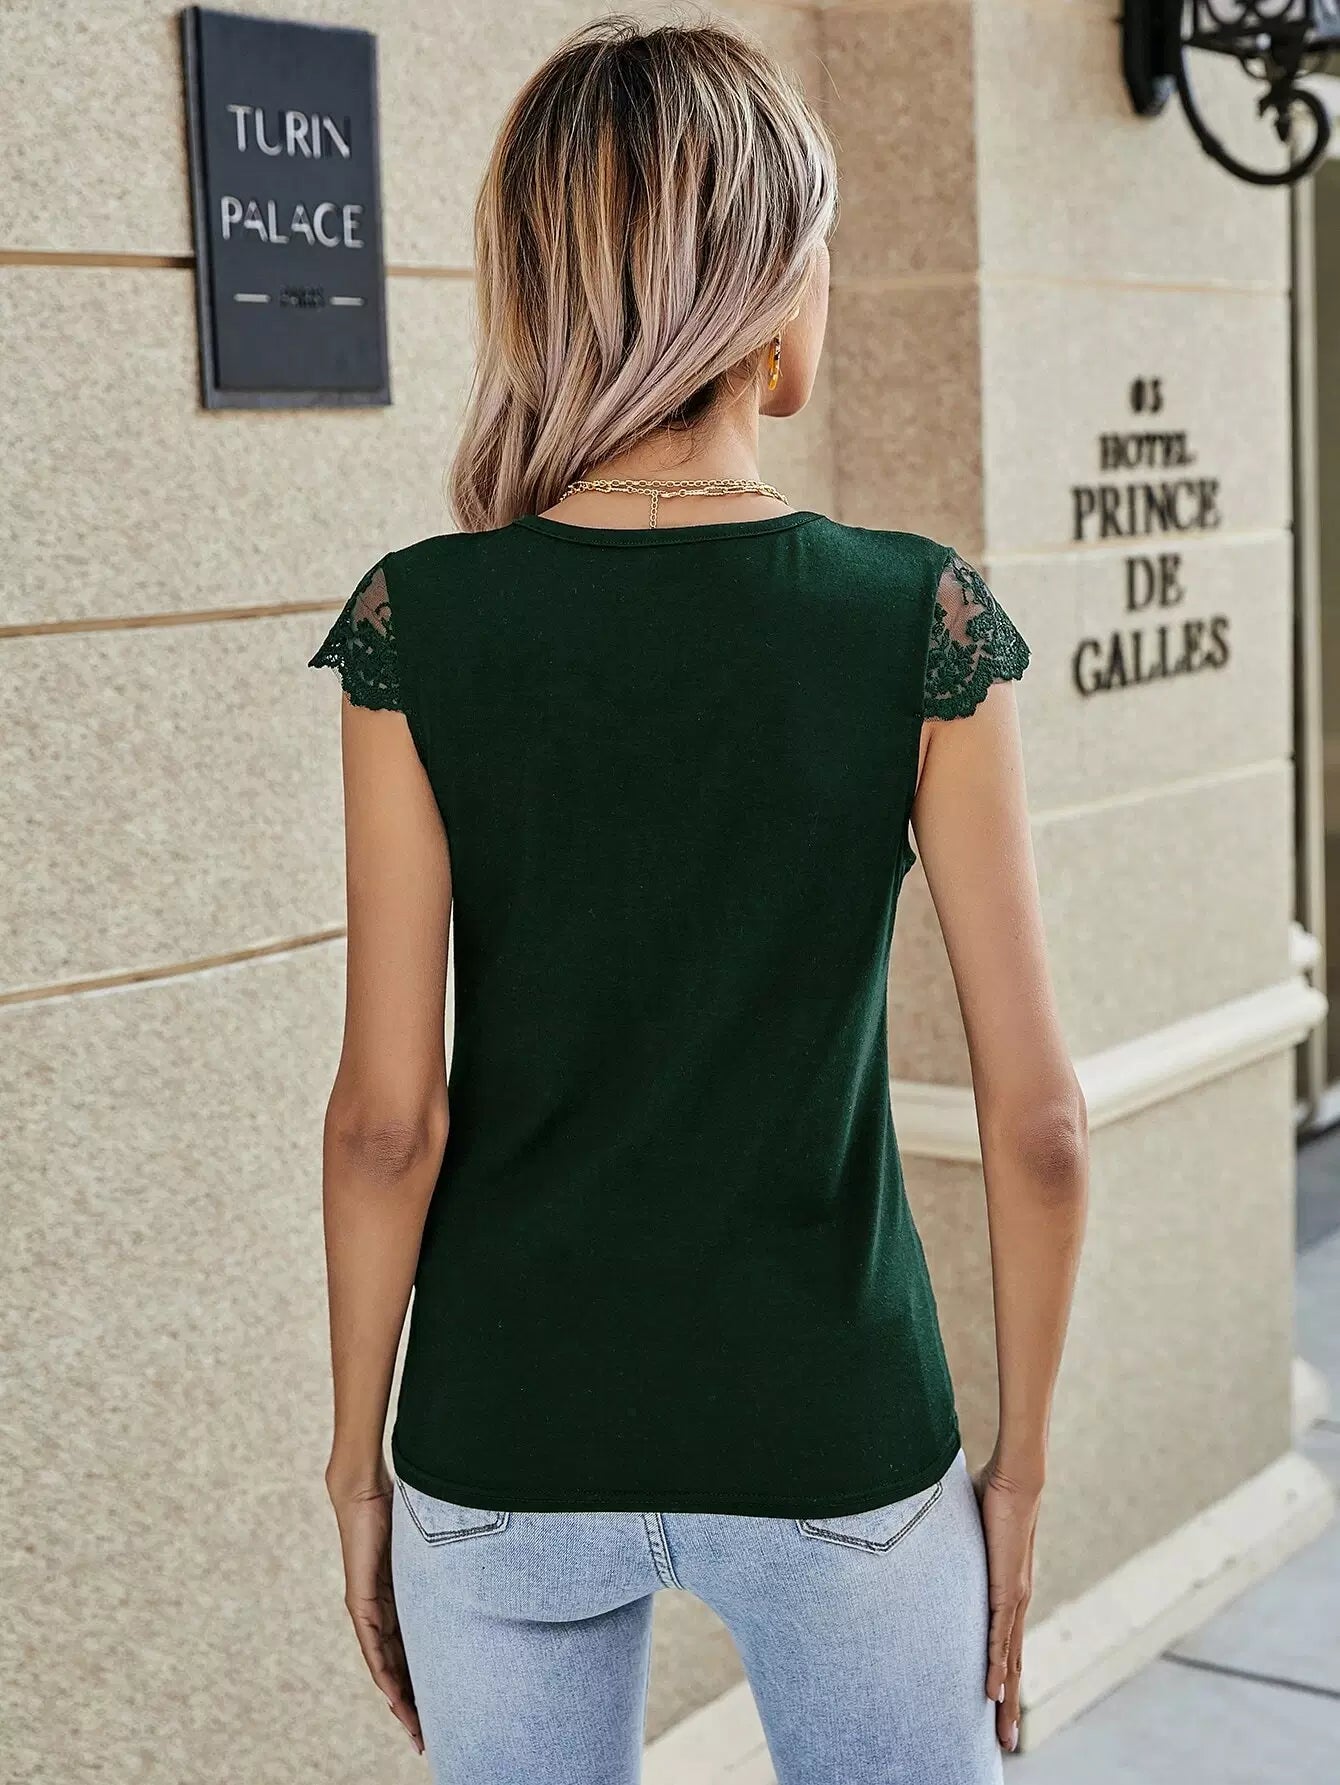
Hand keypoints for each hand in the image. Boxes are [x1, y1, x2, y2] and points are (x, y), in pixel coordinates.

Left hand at [327, 1463, 423, 1755]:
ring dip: (397, 1697)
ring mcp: (368, 1608)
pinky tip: (392, 1693)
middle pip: (397, 1668)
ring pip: (383, 1664)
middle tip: (427, 1734)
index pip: (411, 1652)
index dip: (423, 1681)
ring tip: (413, 1725)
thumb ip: (447, 1566)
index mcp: (398, 1602)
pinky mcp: (360, 1600)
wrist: (365, 1490)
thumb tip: (485, 1566)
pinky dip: (383, 1670)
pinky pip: (371, 1645)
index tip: (438, 1710)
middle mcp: (380, 1612)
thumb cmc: (402, 1511)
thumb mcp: (431, 1549)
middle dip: (412, 1703)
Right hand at [972, 1455, 1041, 1752]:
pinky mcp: (1006, 1588)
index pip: (1005, 1647)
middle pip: (1012, 1667)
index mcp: (1007, 1593)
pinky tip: (992, 1692)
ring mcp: (1012, 1599)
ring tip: (1004, 1736)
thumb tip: (930, 1534)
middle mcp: (1014, 1603)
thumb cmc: (994, 1496)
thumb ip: (954, 1545)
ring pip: (1009, 1662)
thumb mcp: (967, 1533)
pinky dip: (996, 1666)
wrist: (1016, 1479)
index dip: (1001, 1679)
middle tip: (1006, 1744)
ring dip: (1006, 1701)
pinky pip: (999, 1637)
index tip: (996, 1709)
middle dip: (1010, 1708)